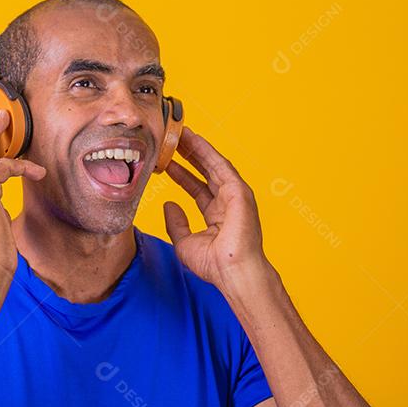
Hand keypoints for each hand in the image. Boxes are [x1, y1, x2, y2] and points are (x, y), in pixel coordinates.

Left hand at [161, 126, 269, 290]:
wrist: (233, 272)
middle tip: (172, 141)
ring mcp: (235, 196)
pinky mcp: (239, 192)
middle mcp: (227, 202)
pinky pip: (221, 166)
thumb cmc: (214, 265)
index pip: (197, 188)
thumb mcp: (185, 242)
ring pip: (213, 165)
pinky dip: (207, 151)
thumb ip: (176, 223)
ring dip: (197, 148)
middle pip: (205, 172)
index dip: (182, 174)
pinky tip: (195, 140)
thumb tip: (169, 205)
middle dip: (189, 155)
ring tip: (180, 134)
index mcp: (217, 215)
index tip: (167, 162)